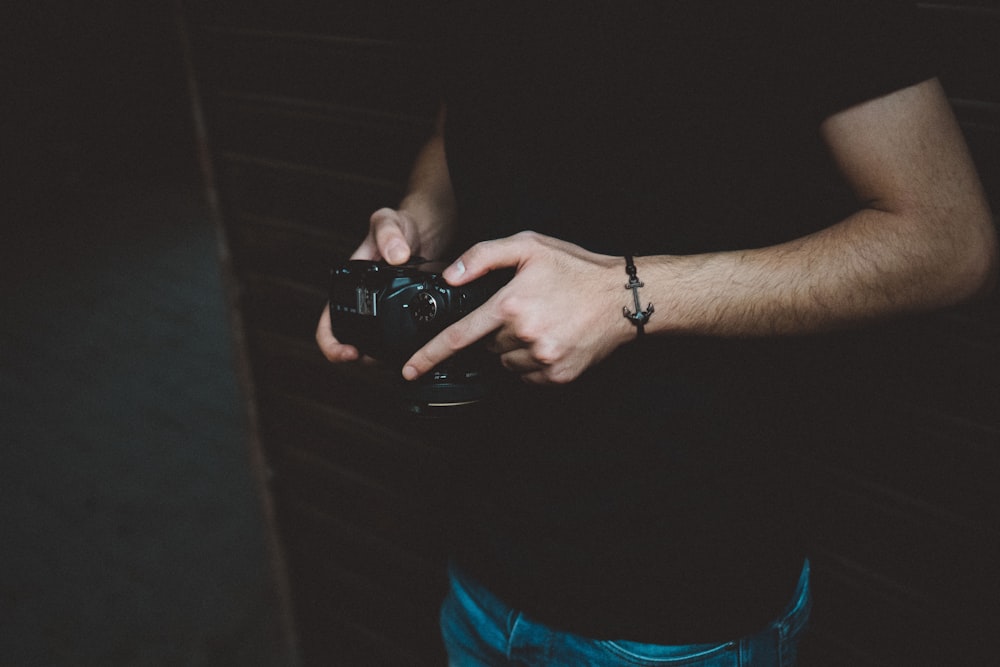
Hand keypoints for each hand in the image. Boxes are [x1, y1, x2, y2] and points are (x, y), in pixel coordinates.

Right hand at [315, 208, 424, 362]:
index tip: (349, 353)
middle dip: (356, 358)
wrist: (421, 231)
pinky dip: (394, 348)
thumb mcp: (390, 222)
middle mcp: (359, 301)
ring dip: (375, 357)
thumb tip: (396, 256)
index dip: (331, 343)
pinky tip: (408, 349)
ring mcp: (378, 310)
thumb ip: (389, 234)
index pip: (328, 322)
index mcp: (347, 285)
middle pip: (346, 341)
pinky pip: (390, 338)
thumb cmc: (399, 225)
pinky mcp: (398, 314)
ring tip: (391, 358)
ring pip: (369, 344)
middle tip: (372, 361)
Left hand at [402, 231, 634, 384]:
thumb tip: (451, 276)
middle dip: (494, 331)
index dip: (429, 355)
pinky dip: (532, 361)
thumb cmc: (576, 269)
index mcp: (510, 305)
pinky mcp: (557, 376)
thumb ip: (484, 256)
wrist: (622, 298)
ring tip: (541, 323)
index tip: (410, 370)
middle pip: (486, 346)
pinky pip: (528, 376)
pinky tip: (550, 339)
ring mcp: (542, 360)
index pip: (458, 336)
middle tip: (522, 310)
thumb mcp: (528, 246)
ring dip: (513, 348)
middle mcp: (524, 336)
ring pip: (506, 362)